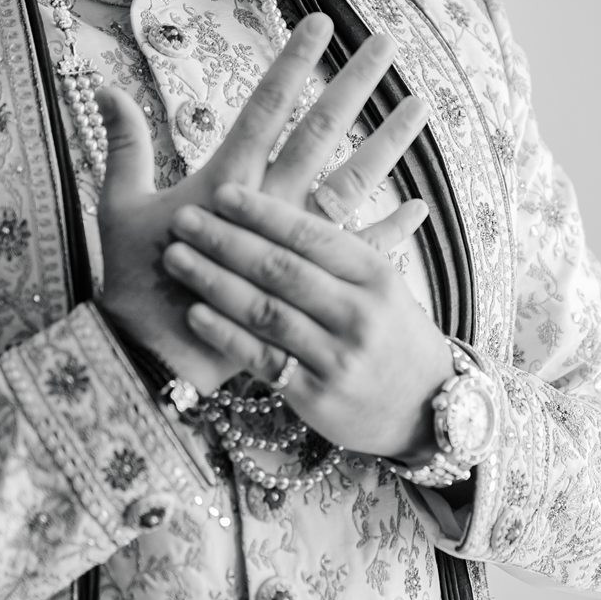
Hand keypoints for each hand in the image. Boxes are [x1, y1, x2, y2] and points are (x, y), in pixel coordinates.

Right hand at [93, 16, 432, 390]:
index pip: (265, 107)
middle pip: (320, 131)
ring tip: (420, 104)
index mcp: (225, 181)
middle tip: (385, 43)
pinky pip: (360, 251)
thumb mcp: (119, 206)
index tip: (319, 23)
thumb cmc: (133, 281)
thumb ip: (123, 145)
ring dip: (388, 142)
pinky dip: (392, 228)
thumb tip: (104, 87)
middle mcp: (269, 203)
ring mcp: (294, 243)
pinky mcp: (307, 283)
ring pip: (352, 181)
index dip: (291, 63)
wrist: (154, 356)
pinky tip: (420, 205)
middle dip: (352, 83)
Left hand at [162, 184, 457, 459]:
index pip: (312, 236)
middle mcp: (359, 314)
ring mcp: (338, 358)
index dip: (263, 213)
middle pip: (282, 270)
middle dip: (226, 241)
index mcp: (376, 275)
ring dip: (214, 282)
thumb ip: (340, 250)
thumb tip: (299, 191)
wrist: (425, 409)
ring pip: (266, 312)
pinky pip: (263, 359)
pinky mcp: (317, 396)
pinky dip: (226, 334)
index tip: (221, 192)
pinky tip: (194, 313)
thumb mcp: (384, 285)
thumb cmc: (394, 335)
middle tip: (183, 220)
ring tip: (175, 257)